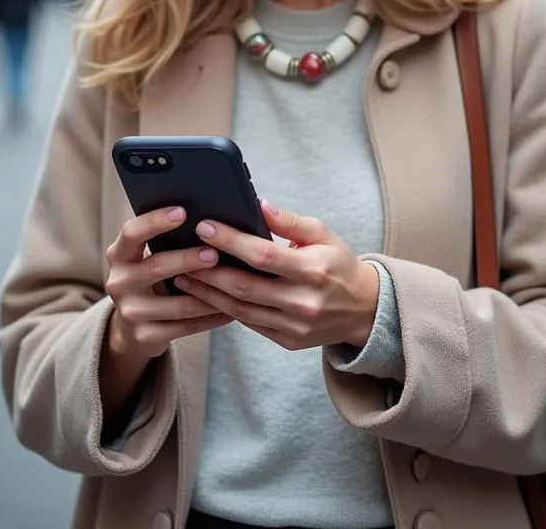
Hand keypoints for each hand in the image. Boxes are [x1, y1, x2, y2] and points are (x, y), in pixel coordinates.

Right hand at [104, 206, 233, 360]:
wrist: (135, 328)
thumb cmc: (153, 278)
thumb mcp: (149, 257)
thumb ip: (167, 240)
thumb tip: (211, 221)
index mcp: (119, 254)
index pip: (132, 232)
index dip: (156, 221)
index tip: (183, 211)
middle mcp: (119, 282)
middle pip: (156, 266)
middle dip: (188, 258)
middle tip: (214, 253)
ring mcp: (130, 312)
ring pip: (177, 303)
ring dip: (209, 293)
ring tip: (234, 283)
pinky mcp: (145, 336)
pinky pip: (185, 327)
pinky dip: (211, 318)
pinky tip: (230, 310)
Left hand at [177, 200, 379, 351]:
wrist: (364, 308)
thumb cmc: (338, 263)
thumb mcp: (322, 234)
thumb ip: (290, 221)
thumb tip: (258, 204)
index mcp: (313, 269)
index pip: (262, 254)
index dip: (230, 241)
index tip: (205, 227)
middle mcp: (303, 301)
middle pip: (245, 286)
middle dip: (208, 271)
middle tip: (181, 256)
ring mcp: (295, 325)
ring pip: (241, 310)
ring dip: (208, 294)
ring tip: (183, 278)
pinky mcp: (289, 341)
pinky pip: (250, 324)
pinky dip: (225, 309)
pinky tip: (207, 296)